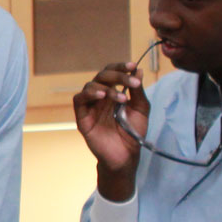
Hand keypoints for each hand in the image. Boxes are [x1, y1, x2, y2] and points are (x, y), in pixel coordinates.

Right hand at [74, 61, 145, 193]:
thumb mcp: (141, 110)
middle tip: (131, 82)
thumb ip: (138, 91)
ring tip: (121, 97)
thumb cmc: (133, 133)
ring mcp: (90, 106)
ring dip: (106, 86)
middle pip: (102, 76)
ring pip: (90, 85)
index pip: (112, 73)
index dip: (121, 67)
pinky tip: (102, 95)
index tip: (133, 66)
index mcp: (114, 93)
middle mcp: (100, 97)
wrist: (126, 156)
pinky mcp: (82, 117)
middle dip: (117, 75)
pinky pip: (79, 100)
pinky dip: (89, 94)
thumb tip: (138, 71)